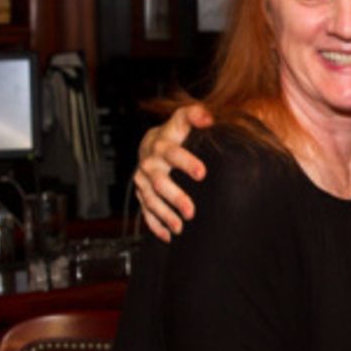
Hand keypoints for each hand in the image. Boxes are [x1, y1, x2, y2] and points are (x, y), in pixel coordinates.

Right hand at [133, 103, 213, 240]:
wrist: (151, 144)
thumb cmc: (175, 133)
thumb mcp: (183, 120)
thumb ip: (195, 114)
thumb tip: (209, 117)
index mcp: (162, 144)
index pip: (172, 152)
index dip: (185, 161)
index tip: (202, 173)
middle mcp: (150, 162)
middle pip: (160, 181)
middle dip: (175, 197)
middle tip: (191, 211)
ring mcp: (143, 180)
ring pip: (151, 199)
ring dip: (165, 215)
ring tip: (180, 227)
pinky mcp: (142, 193)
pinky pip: (145, 211)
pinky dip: (155, 225)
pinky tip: (168, 236)